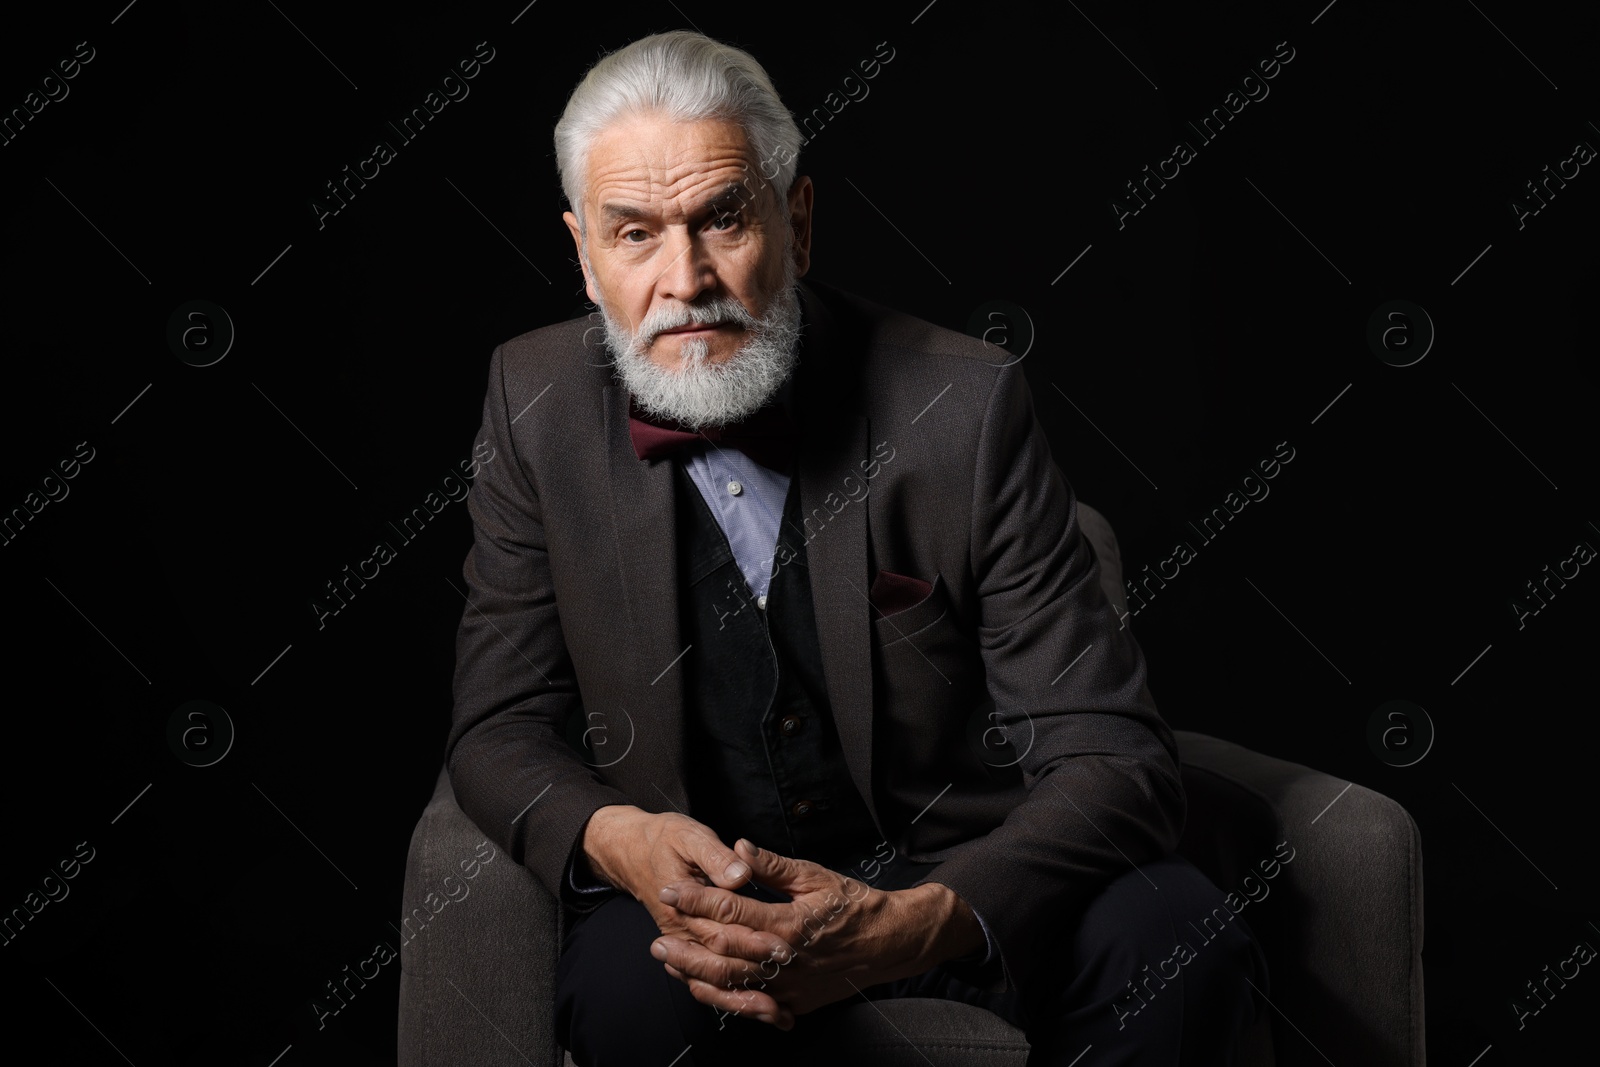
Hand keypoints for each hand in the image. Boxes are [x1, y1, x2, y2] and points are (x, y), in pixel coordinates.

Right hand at [579, 806, 796, 1016]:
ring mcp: (683, 945)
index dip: (753, 937)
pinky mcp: (687, 951)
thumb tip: (739, 875)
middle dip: (755, 969)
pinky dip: (731, 1001)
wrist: (630, 851)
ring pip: (711, 982)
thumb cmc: (664, 840)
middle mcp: (680, 930)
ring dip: (743, 999)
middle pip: (720, 959)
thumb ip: (716, 857)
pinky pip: (707, 984)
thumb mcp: (690, 837)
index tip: (783, 944)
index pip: (722, 926)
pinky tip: (760, 1010)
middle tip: (790, 977)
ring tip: (776, 1011)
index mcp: (682, 904)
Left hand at [650, 838, 982, 1026]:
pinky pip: (752, 1004)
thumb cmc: (854, 905)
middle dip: (685, 946)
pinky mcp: (795, 1001)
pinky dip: (724, 998)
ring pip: (733, 986)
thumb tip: (739, 848)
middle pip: (722, 956)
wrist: (889, 942)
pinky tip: (704, 988)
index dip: (696, 900)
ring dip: (697, 976)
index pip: (730, 911)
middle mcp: (784, 959)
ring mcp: (789, 985)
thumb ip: (772, 866)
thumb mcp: (815, 876)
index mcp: (787, 923)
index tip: (671, 889)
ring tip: (671, 966)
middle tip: (655, 943)